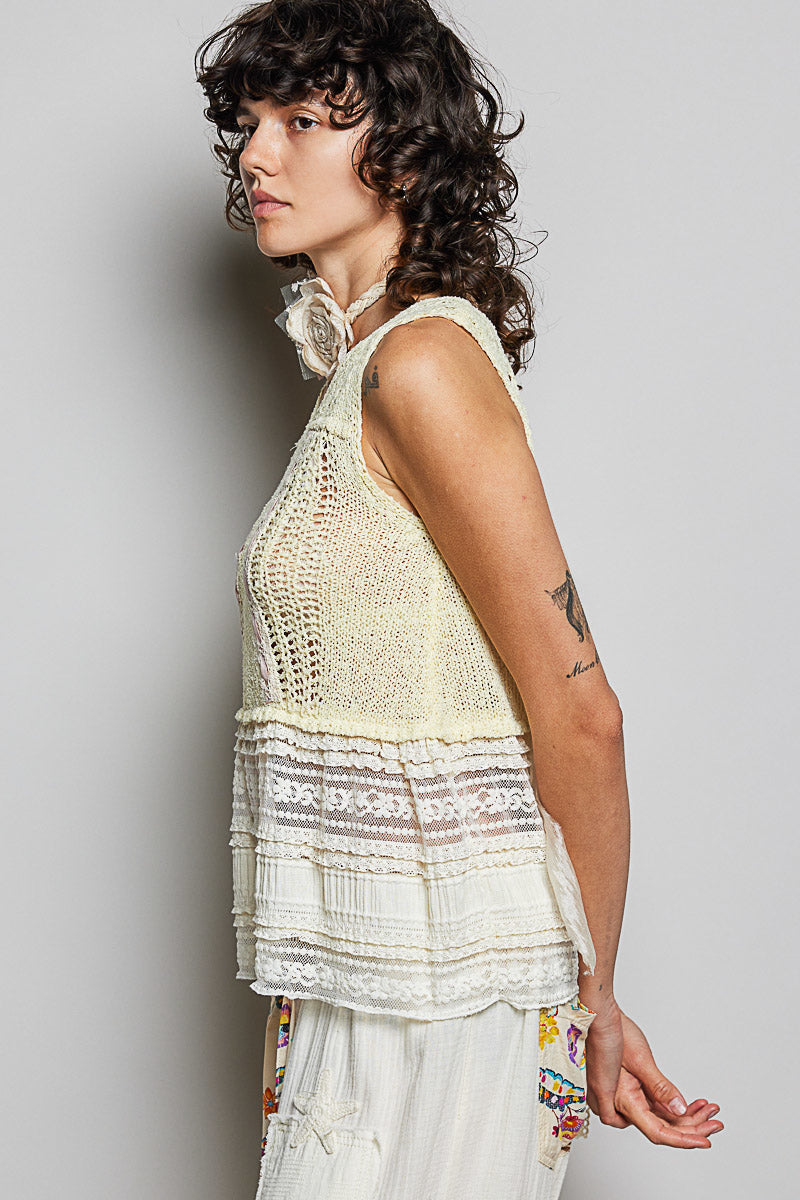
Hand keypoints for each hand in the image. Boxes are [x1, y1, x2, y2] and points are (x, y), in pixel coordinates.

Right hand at [583, 999, 724, 1146]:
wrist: (595, 1015)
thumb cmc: (610, 1033)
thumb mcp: (640, 1060)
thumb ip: (660, 1089)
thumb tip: (679, 1110)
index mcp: (620, 1101)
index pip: (657, 1132)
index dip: (683, 1139)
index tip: (704, 1141)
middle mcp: (618, 1104)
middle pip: (660, 1126)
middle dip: (689, 1126)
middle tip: (713, 1123)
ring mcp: (622, 1097)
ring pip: (658, 1117)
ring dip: (684, 1116)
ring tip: (707, 1109)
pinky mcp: (626, 1088)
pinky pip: (652, 1106)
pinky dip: (671, 1105)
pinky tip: (691, 1103)